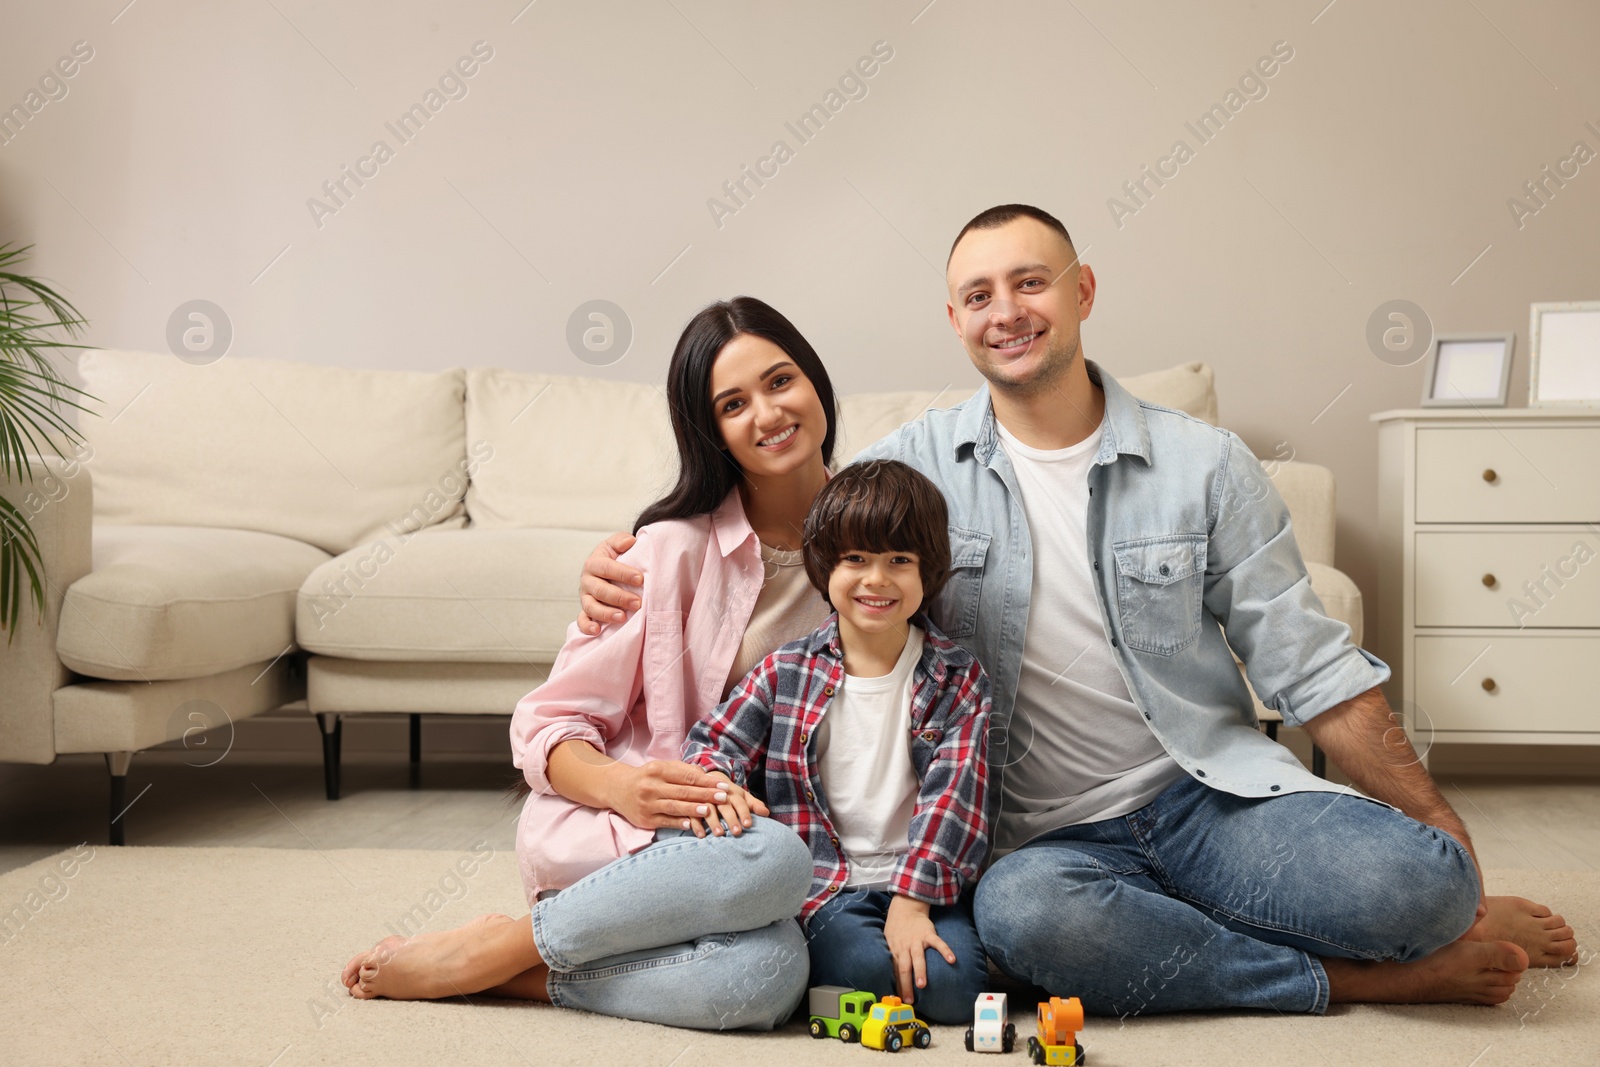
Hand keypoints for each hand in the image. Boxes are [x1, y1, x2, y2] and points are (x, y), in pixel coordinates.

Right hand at [578, 532, 641, 634]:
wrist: (607, 569)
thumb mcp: (616, 545)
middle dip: (619, 597)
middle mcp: (587, 581)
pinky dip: (587, 626)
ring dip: (606, 613)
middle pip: (599, 590)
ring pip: (590, 607)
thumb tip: (629, 542)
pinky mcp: (586, 611)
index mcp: (593, 563)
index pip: (606, 568)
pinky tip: (598, 631)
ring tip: (623, 618)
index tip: (640, 579)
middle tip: (638, 603)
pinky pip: (582, 620)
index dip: (622, 573)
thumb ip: (621, 540)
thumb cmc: (615, 557)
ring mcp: (585, 597)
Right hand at [608, 760, 736, 830]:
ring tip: (709, 810)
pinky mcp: (644, 819)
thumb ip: (683, 770)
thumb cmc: (647, 777)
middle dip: (705, 795)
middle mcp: (651, 786)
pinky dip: (678, 823)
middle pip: (683, 792)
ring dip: (693, 809)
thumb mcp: (662, 768)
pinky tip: (691, 824)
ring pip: (674, 807)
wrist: (618, 789)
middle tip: (723, 797)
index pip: (687, 777)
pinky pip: (664, 821)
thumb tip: (705, 775)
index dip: (706, 782)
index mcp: (658, 770)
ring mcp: (647, 804)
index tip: (723, 785)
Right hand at [680, 775, 771, 838]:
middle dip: (731, 818)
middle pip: (725, 806)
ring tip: (719, 834)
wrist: (708, 779)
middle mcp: (718, 795)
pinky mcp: (692, 805)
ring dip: (713, 821)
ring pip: (708, 809)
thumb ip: (754, 804)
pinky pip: (692, 814)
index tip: (748, 825)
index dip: (744, 813)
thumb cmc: (729, 793)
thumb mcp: (742, 796)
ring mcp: (704, 799)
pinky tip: (701, 835)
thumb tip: (767, 813)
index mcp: (732, 792)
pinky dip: (696, 825)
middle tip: (736, 832)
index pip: (740, 803)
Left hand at [884, 894, 955, 1003]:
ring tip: (922, 984)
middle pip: (904, 967)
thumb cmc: (897, 929)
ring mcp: (917, 940)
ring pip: (917, 957)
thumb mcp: (888, 942)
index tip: (899, 1000)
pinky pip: (937, 943)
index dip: (897, 985)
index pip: (894, 971)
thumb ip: (891, 957)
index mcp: (895, 951)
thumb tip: (891, 977)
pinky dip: (945, 950)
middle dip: (906, 983)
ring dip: (920, 971)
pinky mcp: (928, 934)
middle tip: (909, 999)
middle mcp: (904, 947)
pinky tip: (952, 960)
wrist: (906, 909)